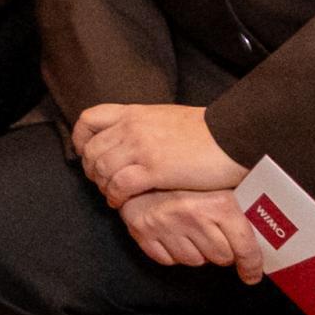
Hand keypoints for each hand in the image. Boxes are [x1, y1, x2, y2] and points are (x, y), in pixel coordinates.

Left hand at [72, 101, 237, 206]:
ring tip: (113, 195)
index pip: (89, 119)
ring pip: (102, 169)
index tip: (85, 153)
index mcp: (134, 112)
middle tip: (102, 182)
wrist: (233, 137)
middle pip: (92, 150)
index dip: (81, 138)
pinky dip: (115, 196)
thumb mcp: (166, 118)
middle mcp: (132, 127)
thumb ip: (144, 126)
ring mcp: (141, 147)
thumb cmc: (207, 132)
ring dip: (103, 186)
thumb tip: (131, 138)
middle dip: (92, 170)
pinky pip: (119, 185)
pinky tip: (121, 203)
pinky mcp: (154, 169)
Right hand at [121, 187, 264, 278]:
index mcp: (217, 202)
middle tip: (217, 236)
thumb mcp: (220, 186)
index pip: (244, 247)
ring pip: (195, 261)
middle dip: (223, 251)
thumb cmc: (185, 178)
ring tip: (193, 231)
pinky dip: (173, 252)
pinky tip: (174, 234)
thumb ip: (242, 209)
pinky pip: (169, 260)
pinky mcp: (144, 233)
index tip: (252, 273)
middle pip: (221, 257)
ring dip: (197, 251)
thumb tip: (269, 239)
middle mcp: (192, 214)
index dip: (252, 264)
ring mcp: (165, 224)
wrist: (142, 168)